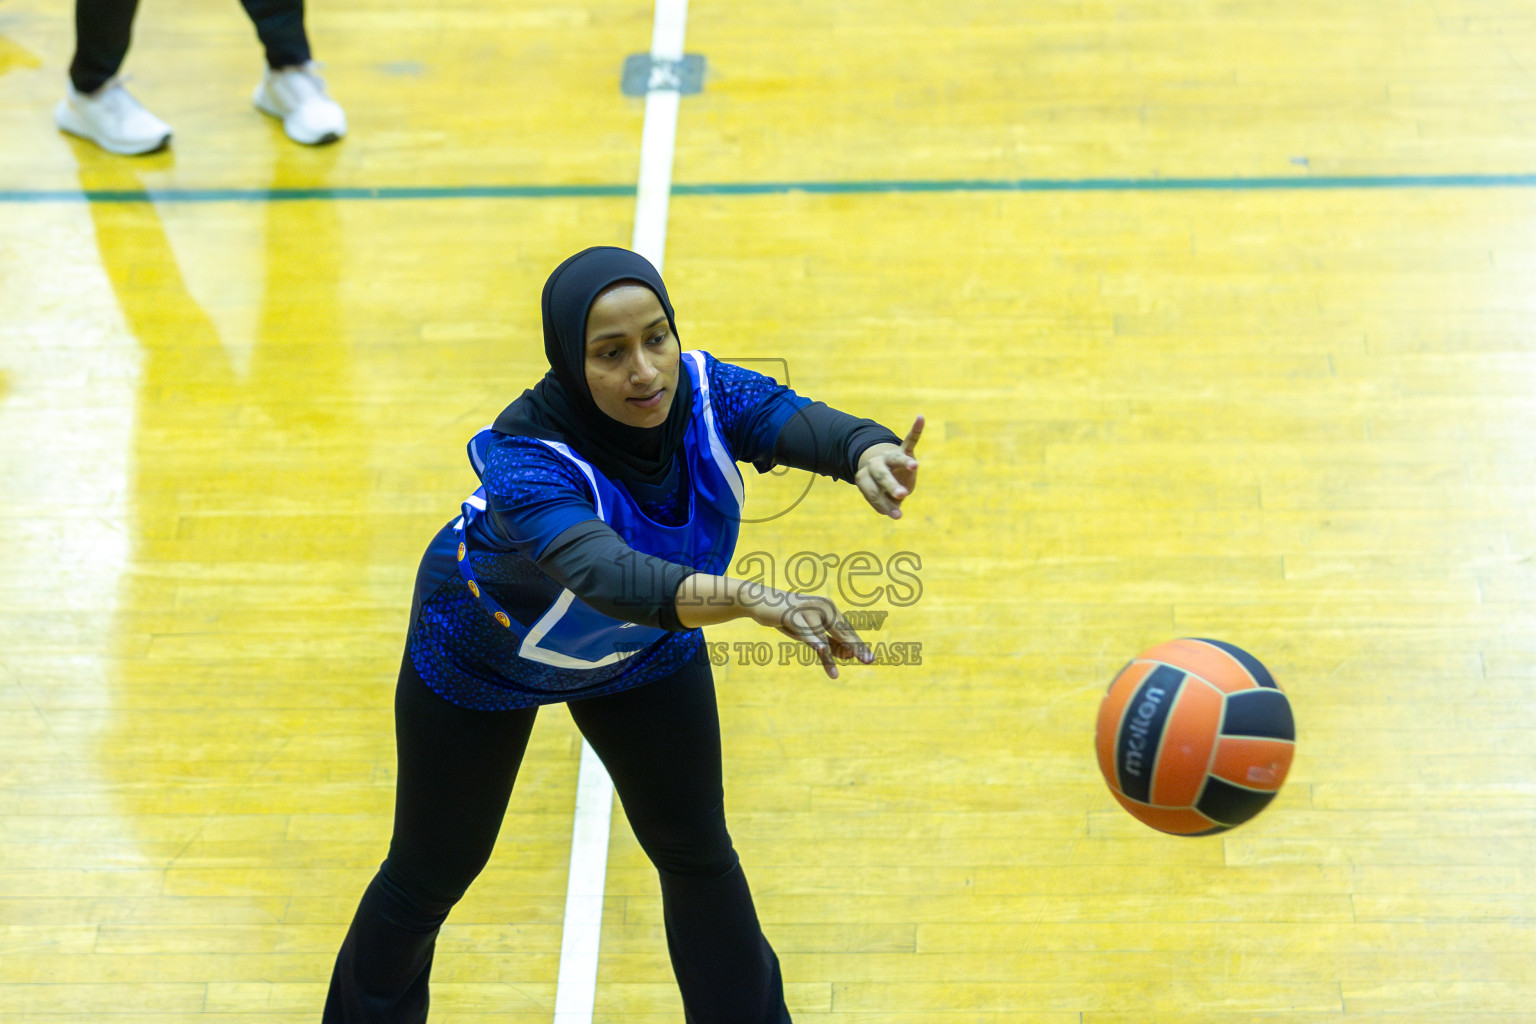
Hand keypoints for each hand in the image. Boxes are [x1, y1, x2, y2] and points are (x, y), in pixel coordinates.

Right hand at [745, 587, 870, 678]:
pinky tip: (821, 649)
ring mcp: (808, 610)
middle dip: (855, 647)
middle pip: (842, 631)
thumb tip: (849, 654)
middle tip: (870, 661)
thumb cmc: (789, 617)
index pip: (846, 629)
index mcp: (829, 608)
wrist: (761, 602)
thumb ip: (828, 640)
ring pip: (823, 636)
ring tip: (835, 675)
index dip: (857, 645)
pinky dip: (813, 640)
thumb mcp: (810, 631)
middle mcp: (822, 606)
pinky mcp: (792, 615)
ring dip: (830, 657)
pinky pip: (805, 630)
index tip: (870, 658)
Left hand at [855, 415, 922, 519]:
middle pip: (881, 476)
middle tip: (902, 496)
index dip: (883, 504)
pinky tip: (920, 417)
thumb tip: (896, 514)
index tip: (896, 515)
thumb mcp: (882, 499)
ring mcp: (889, 456)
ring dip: (905, 463)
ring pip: (896, 459)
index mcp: (864, 477)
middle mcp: (875, 465)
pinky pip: (910, 439)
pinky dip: (916, 429)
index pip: (872, 492)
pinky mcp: (903, 450)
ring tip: (915, 466)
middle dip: (891, 486)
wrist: (884, 472)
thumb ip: (888, 505)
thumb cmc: (882, 490)